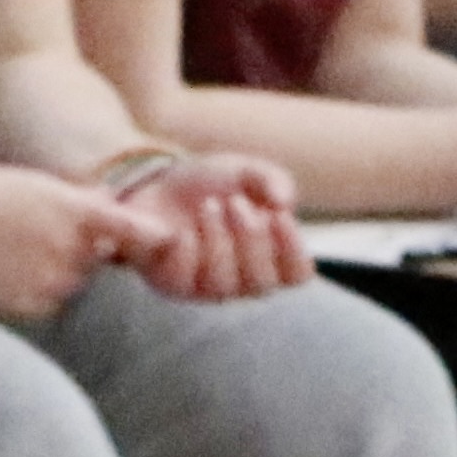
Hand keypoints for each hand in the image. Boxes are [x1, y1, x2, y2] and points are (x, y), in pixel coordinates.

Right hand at [0, 161, 175, 319]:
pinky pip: (49, 304)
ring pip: (73, 283)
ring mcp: (52, 281)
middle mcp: (72, 249)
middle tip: (29, 234)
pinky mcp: (31, 307)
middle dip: (79, 252)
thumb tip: (124, 226)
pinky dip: (34, 293)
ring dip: (55, 273)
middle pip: (98, 260)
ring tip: (8, 251)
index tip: (172, 244)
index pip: (136, 231)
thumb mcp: (40, 188)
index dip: (156, 240)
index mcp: (76, 211)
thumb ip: (85, 208)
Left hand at [124, 153, 311, 301]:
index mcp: (271, 257)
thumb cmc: (213, 184)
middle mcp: (243, 280)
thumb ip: (271, 180)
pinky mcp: (173, 284)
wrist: (159, 183)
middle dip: (251, 240)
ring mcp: (208, 286)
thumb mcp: (244, 171)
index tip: (279, 216)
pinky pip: (184, 281)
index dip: (293, 250)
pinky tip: (179, 231)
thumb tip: (284, 203)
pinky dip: (185, 252)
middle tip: (235, 202)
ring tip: (208, 206)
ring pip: (222, 285)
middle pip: (261, 283)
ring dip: (217, 241)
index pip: (297, 275)